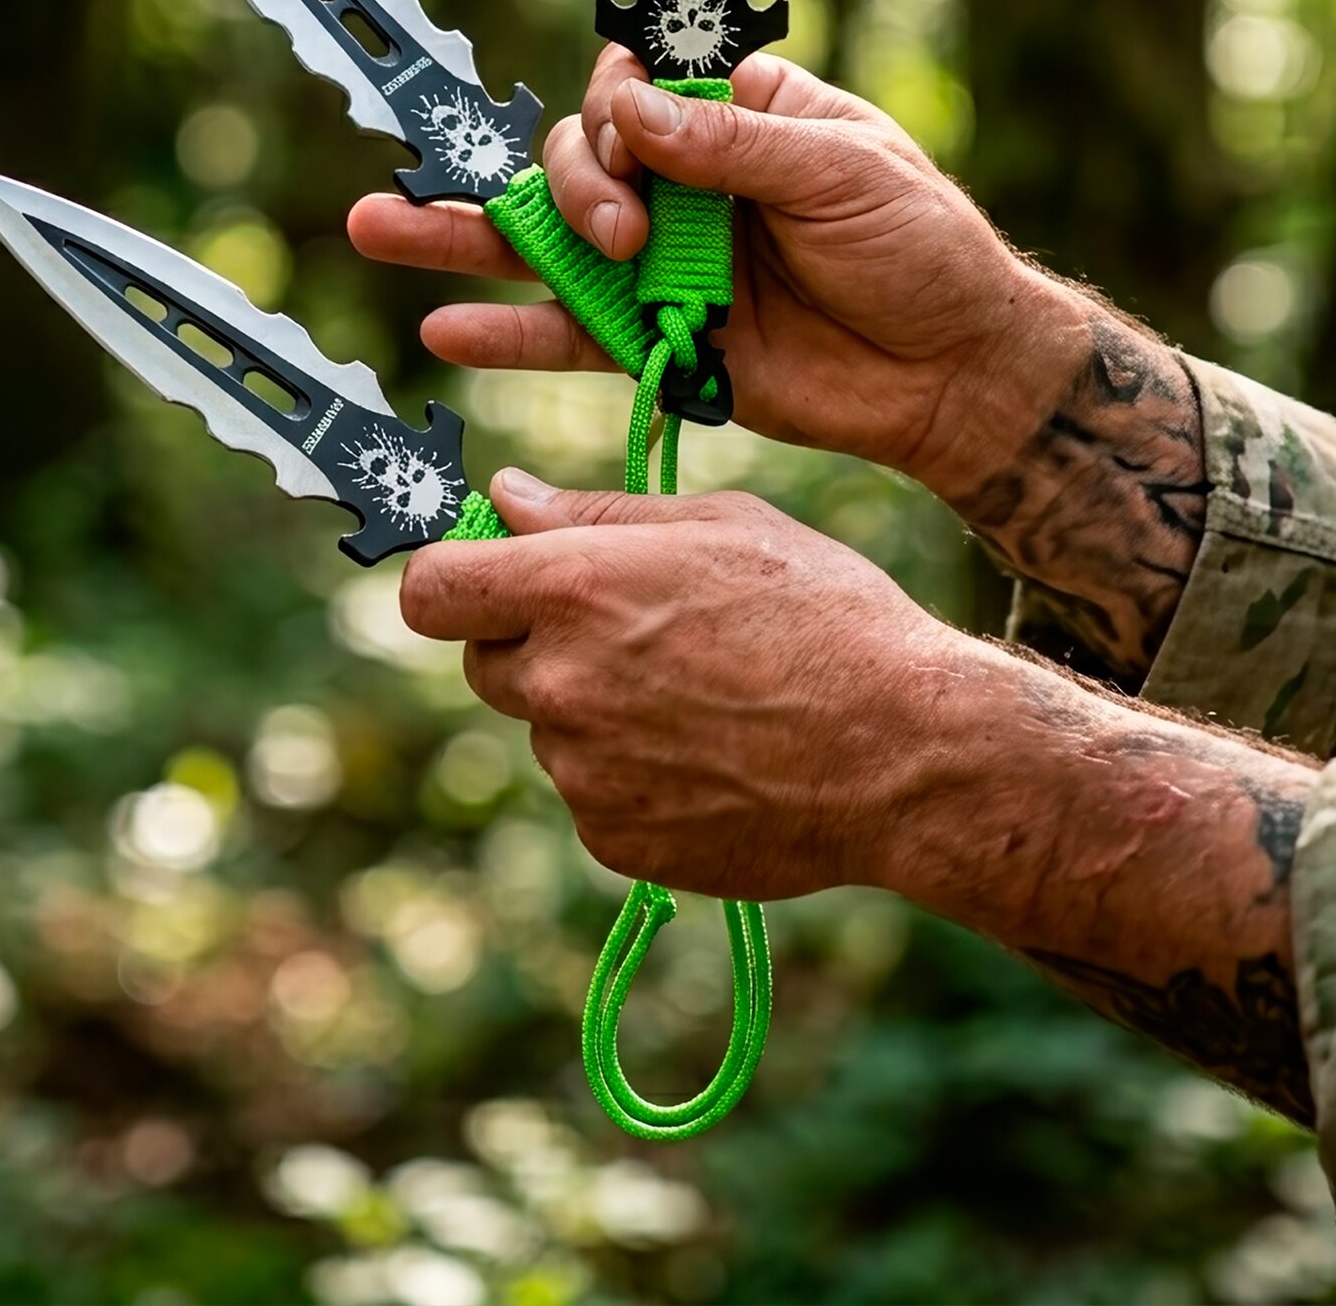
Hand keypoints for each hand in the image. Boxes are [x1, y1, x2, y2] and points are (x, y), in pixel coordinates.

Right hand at [353, 50, 1208, 673]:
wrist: (956, 374)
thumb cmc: (923, 251)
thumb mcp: (844, 174)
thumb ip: (732, 149)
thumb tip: (634, 114)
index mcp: (738, 116)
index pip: (637, 88)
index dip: (616, 110)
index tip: (637, 145)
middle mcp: (687, 184)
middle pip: (577, 160)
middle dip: (567, 187)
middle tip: (614, 235)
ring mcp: (664, 265)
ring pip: (546, 243)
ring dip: (465, 237)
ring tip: (378, 225)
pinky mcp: (658, 340)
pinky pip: (569, 333)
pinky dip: (511, 330)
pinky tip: (449, 328)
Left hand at [399, 471, 960, 898]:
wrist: (905, 752)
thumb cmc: (825, 614)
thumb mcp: (721, 525)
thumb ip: (597, 511)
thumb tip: (507, 497)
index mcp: (575, 587)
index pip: (429, 588)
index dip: (452, 576)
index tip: (488, 573)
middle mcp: (561, 683)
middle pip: (483, 660)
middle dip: (533, 641)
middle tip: (631, 630)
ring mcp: (583, 771)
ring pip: (547, 727)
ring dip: (593, 707)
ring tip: (702, 695)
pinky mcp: (614, 839)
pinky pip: (591, 792)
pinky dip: (631, 773)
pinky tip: (713, 751)